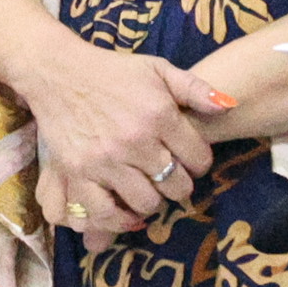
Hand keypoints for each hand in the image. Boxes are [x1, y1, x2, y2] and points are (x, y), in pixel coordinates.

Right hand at [13, 40, 224, 245]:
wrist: (57, 72)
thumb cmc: (111, 70)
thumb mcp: (157, 68)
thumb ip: (195, 88)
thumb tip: (230, 106)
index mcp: (159, 114)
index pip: (199, 158)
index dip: (199, 162)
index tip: (188, 159)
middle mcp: (135, 140)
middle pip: (176, 185)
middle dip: (178, 184)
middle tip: (168, 177)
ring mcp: (105, 160)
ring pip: (146, 202)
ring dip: (151, 200)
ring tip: (146, 188)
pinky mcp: (78, 173)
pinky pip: (105, 212)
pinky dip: (119, 218)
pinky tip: (125, 210)